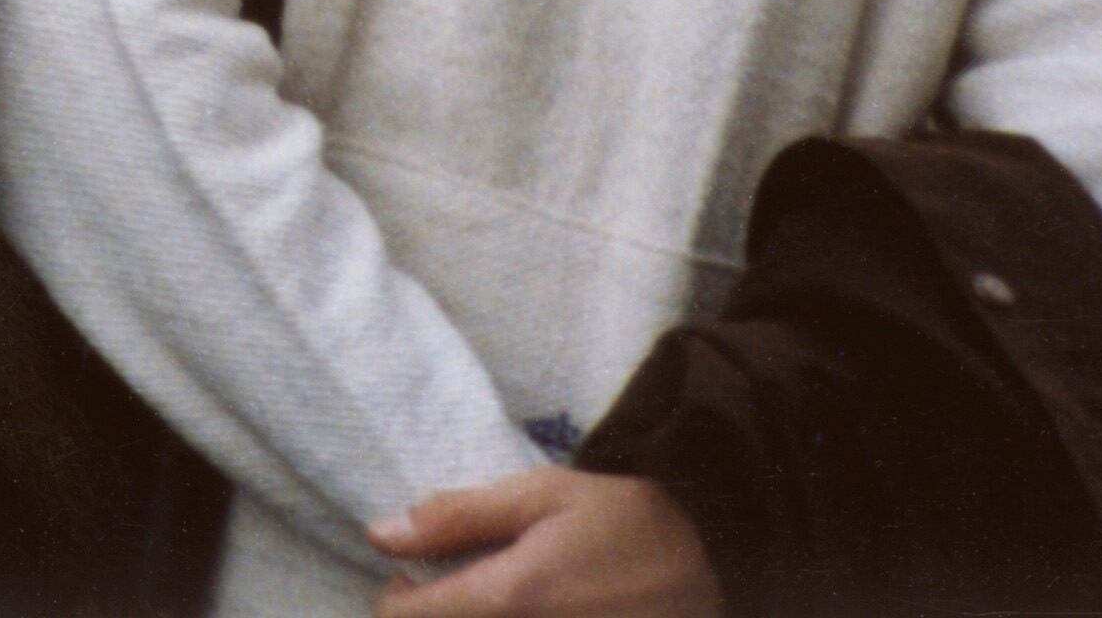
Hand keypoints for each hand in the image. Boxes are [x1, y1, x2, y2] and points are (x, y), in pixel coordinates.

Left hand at [371, 469, 719, 617]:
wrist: (721, 565)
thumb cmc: (628, 522)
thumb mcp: (542, 496)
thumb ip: (457, 517)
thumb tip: (380, 534)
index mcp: (510, 600)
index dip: (399, 599)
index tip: (419, 579)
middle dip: (437, 617)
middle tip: (460, 594)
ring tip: (500, 603)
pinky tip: (536, 614)